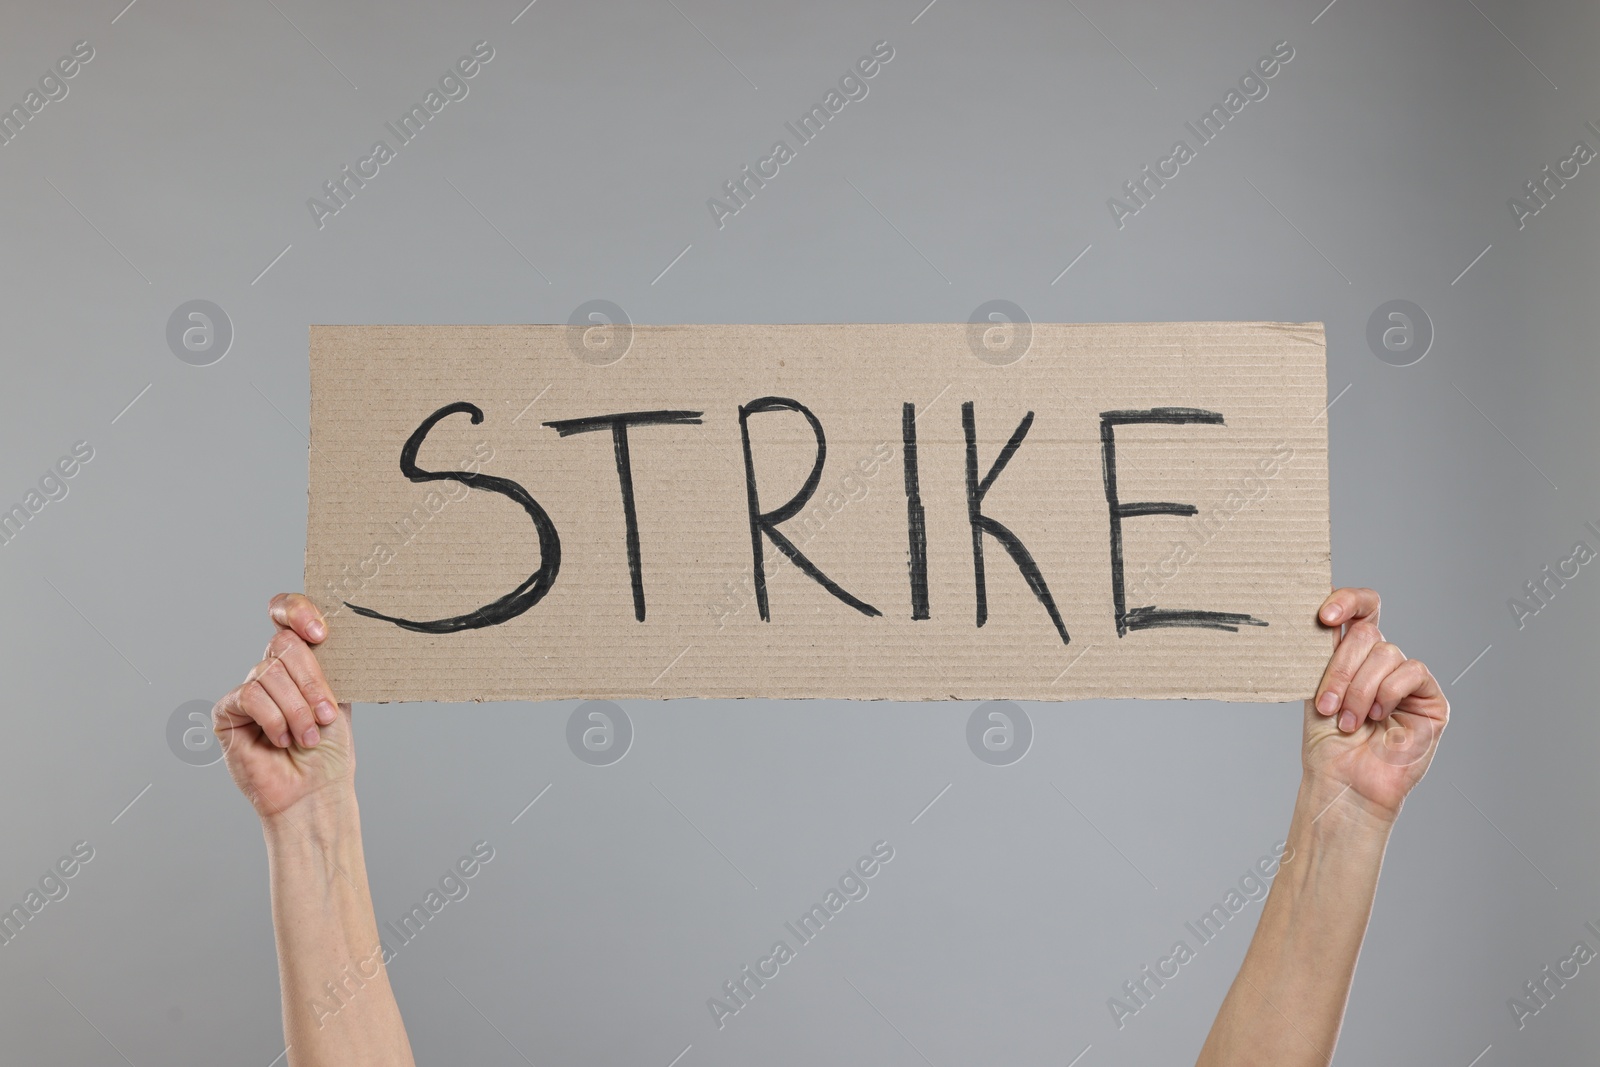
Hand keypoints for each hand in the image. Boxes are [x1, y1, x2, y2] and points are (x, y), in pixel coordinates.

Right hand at [213, 594, 354, 822]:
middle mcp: (272, 671)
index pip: (286, 614)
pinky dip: (274, 719)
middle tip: (325, 716)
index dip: (297, 611)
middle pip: (283, 644)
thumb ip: (329, 665)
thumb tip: (325, 633)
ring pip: (269, 672)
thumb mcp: (338, 698)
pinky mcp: (228, 712)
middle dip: (311, 682)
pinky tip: (281, 740)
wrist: (314, 791)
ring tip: (306, 737)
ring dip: (296, 709)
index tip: (319, 633)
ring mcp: (249, 690)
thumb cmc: (329, 752)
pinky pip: (250, 696)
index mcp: (301, 661)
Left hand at [1304, 587, 1447, 823]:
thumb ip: (1323, 651)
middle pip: (1367, 633)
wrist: (1344, 782)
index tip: (1324, 615)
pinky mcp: (1430, 699)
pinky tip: (1378, 718)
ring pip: (1386, 653)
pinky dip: (1388, 693)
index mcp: (1354, 654)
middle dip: (1340, 669)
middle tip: (1328, 705)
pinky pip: (1411, 672)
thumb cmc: (1328, 742)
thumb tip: (1316, 613)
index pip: (1361, 609)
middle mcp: (1382, 663)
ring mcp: (1407, 680)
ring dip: (1359, 689)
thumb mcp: (1316, 687)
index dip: (1347, 600)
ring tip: (1349, 722)